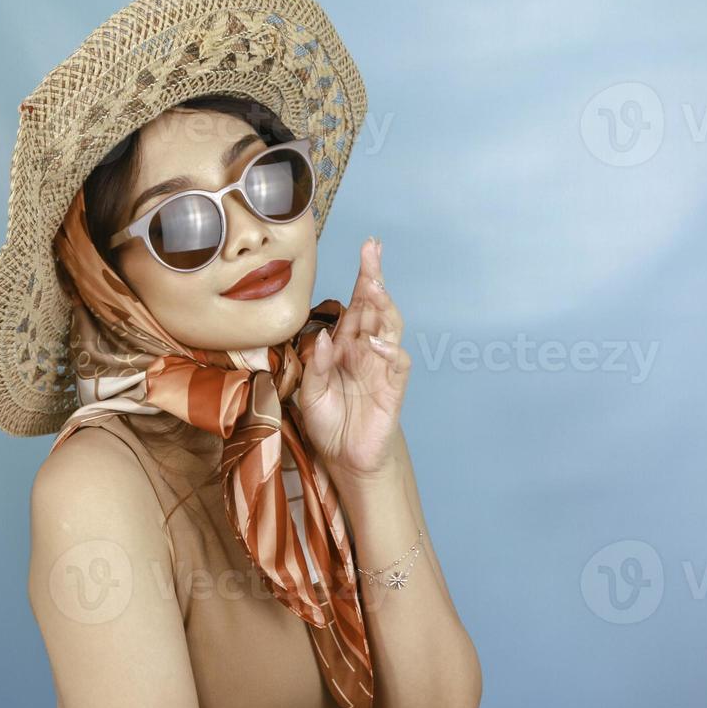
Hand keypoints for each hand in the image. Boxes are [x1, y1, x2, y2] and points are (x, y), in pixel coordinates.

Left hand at [295, 237, 409, 488]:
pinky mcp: (393, 389)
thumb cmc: (328, 422)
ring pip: (390, 327)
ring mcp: (382, 367)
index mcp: (346, 345)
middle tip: (372, 251)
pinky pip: (397, 364)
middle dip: (374, 278)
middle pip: (375, 307)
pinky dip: (389, 351)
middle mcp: (366, 350)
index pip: (356, 304)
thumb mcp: (309, 394)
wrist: (345, 459)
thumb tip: (323, 337)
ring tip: (375, 285)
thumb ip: (316, 366)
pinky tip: (376, 342)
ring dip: (384, 305)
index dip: (362, 277)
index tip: (367, 248)